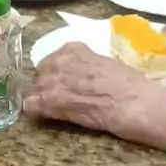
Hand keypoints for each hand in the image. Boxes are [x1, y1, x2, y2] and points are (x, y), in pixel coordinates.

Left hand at [23, 42, 165, 150]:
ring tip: (55, 110)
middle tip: (61, 99)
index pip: (53, 60)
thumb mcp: (104, 64)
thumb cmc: (129, 85)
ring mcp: (52, 80)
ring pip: (33, 90)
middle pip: (40, 74)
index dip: (57, 74)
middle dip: (47, 86)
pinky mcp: (50, 101)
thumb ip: (86, 66)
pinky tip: (47, 117)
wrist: (134, 102)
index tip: (65, 83)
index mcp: (73, 49)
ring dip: (42, 100)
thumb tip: (81, 76)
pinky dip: (36, 112)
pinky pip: (30, 105)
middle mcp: (59, 60)